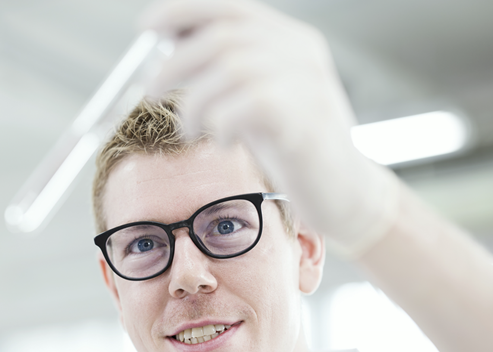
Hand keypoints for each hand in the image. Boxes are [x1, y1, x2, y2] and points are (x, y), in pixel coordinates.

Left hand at [141, 0, 397, 252]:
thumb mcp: (258, 97)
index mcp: (290, 40)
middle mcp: (301, 53)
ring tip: (190, 128)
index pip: (231, 9)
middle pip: (223, 37)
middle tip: (153, 91)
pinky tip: (223, 142)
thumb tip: (172, 44)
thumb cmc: (294, 146)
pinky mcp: (307, 120)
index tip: (147, 27)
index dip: (184, 12)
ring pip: (231, 70)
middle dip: (175, 64)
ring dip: (195, 102)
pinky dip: (221, 123)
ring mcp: (308, 84)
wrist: (345, 192)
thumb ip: (227, 70)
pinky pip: (249, 106)